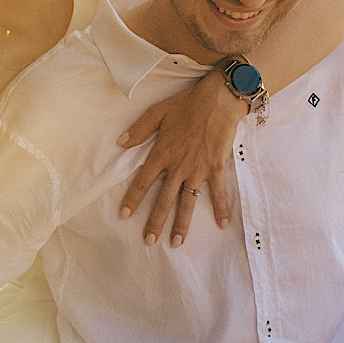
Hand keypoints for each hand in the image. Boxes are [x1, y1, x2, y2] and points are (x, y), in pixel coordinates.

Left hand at [116, 68, 245, 245]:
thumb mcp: (158, 112)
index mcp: (162, 153)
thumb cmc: (188, 103)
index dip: (133, 199)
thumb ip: (139, 129)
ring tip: (176, 242)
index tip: (124, 214)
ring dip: (182, 224)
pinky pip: (217, 193)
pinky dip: (220, 209)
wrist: (218, 100)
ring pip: (187, 202)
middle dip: (155, 222)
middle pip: (164, 199)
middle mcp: (178, 166)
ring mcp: (198, 170)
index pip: (143, 181)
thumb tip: (120, 142)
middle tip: (148, 240)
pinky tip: (222, 225)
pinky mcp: (216, 168)